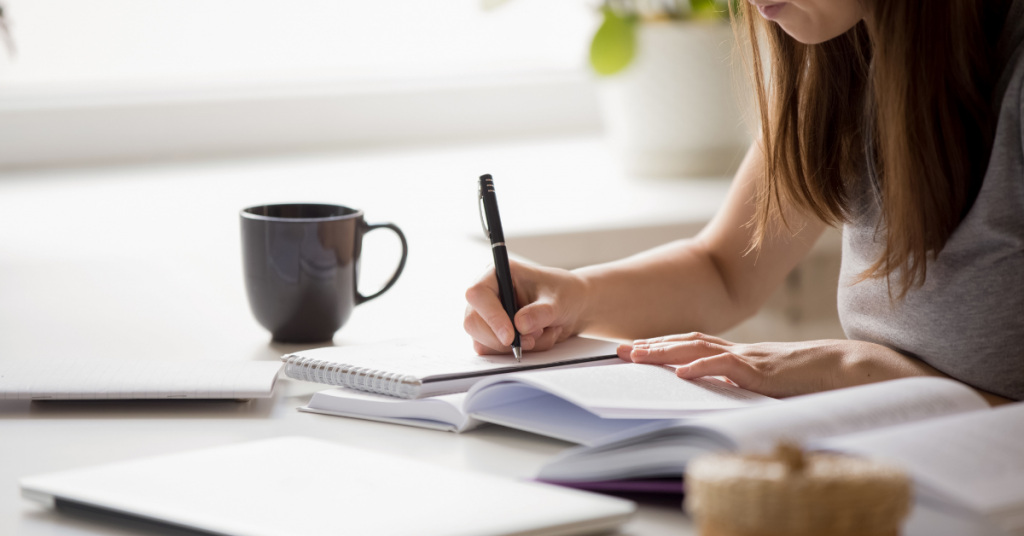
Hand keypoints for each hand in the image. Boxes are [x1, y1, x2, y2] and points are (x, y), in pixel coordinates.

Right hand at [464, 260, 588, 354]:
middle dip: (503, 339)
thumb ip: (540, 312)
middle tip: (531, 341)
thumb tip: (519, 325)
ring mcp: (488, 316)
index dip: (491, 317)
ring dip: (516, 346)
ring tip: (542, 333)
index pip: (478, 295)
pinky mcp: (493, 334)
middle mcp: (488, 295)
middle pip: (473, 323)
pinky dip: (521, 351)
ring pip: (484, 341)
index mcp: (497, 274)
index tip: (510, 336)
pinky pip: (496, 352)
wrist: (572, 306)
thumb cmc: (563, 293)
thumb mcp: (558, 301)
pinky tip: (539, 338)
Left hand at [616, 333, 945, 397]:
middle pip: (687, 342)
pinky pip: (728, 367)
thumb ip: (746, 384)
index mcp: (741, 355)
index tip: (635, 349)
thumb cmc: (814, 379)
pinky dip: (702, 367)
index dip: (663, 347)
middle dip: (652, 345)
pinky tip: (681, 372)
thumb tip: (719, 392)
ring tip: (638, 356)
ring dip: (666, 352)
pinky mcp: (764, 371)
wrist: (851, 369)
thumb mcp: (771, 383)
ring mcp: (751, 358)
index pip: (694, 346)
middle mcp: (741, 351)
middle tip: (620, 350)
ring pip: (699, 349)